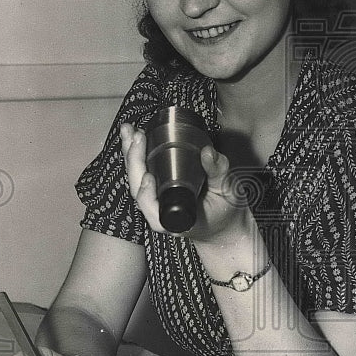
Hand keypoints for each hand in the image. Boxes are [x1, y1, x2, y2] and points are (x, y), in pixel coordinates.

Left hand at [120, 122, 249, 244]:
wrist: (224, 225)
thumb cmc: (224, 213)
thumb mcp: (228, 192)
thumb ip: (219, 172)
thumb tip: (208, 152)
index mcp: (175, 221)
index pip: (153, 209)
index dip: (146, 193)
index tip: (148, 176)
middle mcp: (160, 213)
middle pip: (137, 189)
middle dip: (134, 161)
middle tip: (136, 137)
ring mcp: (156, 202)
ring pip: (136, 180)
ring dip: (130, 154)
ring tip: (128, 131)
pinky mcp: (156, 191)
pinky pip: (141, 174)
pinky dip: (136, 156)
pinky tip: (133, 138)